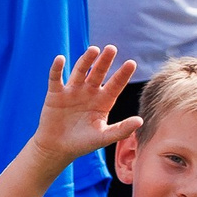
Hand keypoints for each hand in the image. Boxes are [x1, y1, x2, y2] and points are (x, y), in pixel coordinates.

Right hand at [30, 46, 141, 164]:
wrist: (58, 148)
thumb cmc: (83, 143)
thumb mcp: (104, 137)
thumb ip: (122, 129)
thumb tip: (140, 121)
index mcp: (104, 101)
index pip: (116, 84)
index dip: (123, 74)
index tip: (131, 63)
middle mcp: (89, 92)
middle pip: (99, 72)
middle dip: (105, 61)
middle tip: (112, 48)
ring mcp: (73, 90)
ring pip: (80, 71)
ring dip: (86, 60)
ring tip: (93, 50)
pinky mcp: (56, 93)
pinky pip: (56, 78)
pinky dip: (57, 69)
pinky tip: (60, 59)